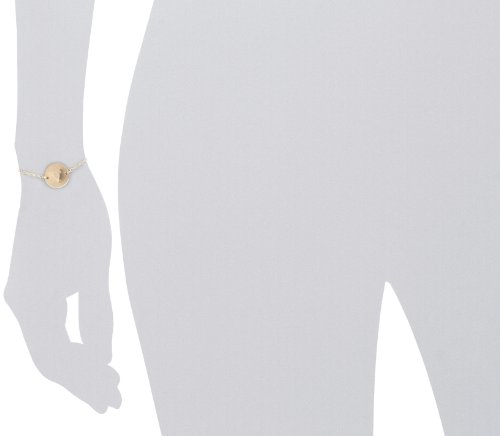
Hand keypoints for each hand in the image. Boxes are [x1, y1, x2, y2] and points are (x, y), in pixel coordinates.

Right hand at [4, 164, 120, 412]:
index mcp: (32, 306)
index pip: (59, 361)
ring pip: (52, 340)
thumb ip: (97, 316)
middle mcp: (23, 304)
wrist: (56, 177)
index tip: (112, 398)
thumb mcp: (94, 272)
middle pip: (52, 357)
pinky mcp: (37, 282)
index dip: (85, 384)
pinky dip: (73, 338)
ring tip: (110, 377)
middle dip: (83, 379)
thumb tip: (103, 358)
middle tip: (115, 397)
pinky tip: (93, 346)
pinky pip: (52, 322)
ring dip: (80, 361)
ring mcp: (27, 293)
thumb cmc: (78, 221)